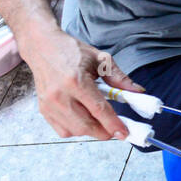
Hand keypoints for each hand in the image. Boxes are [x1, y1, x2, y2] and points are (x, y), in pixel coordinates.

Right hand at [22, 27, 144, 140]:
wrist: (42, 47)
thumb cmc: (71, 51)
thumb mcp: (101, 59)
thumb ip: (120, 78)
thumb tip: (138, 92)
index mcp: (75, 81)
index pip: (98, 109)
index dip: (113, 124)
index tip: (125, 133)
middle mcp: (59, 95)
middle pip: (86, 125)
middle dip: (104, 132)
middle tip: (116, 129)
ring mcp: (49, 104)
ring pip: (74, 131)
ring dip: (91, 131)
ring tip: (100, 120)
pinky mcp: (43, 109)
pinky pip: (62, 130)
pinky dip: (76, 130)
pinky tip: (84, 119)